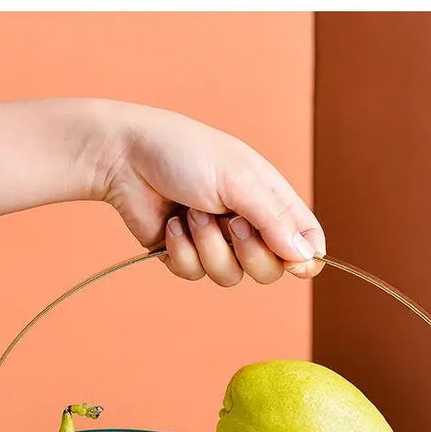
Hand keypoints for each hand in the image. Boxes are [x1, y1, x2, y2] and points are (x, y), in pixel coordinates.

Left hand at [92, 103, 325, 286]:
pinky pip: (195, 275)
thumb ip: (275, 220)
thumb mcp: (238, 179)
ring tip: (191, 213)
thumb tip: (306, 257)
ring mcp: (216, 243)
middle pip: (271, 270)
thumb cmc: (184, 154)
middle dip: (249, 252)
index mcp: (270, 200)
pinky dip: (181, 250)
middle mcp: (248, 224)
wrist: (124, 157)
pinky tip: (172, 223)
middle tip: (231, 222)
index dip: (306, 259)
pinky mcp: (185, 256)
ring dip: (208, 246)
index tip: (297, 266)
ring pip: (231, 277)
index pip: (306, 240)